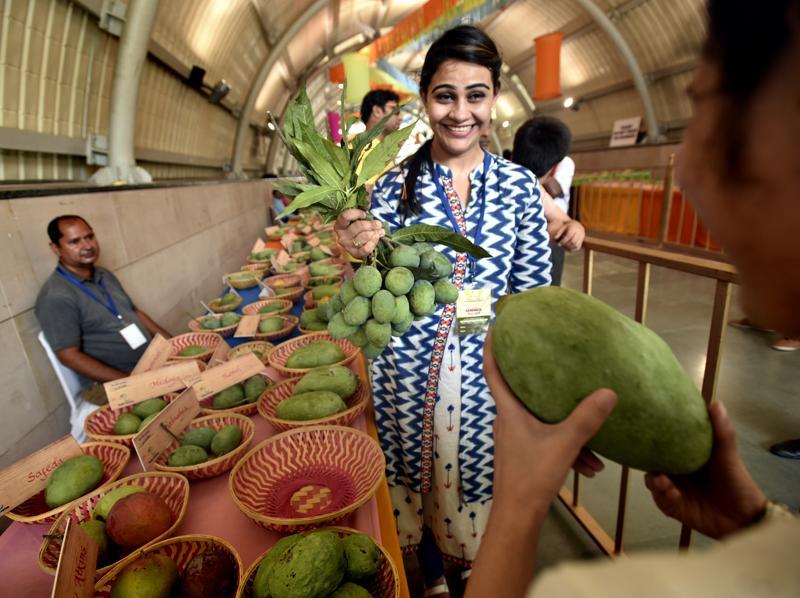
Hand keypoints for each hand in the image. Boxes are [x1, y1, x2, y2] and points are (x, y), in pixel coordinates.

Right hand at [334, 209, 384, 258]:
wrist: (360, 244)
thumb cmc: (359, 227)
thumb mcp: (359, 216)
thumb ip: (362, 205)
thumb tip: (368, 190)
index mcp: (340, 224)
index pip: (345, 216)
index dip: (356, 214)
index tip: (365, 214)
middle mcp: (341, 236)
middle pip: (356, 227)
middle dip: (370, 225)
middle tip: (378, 224)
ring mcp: (347, 246)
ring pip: (361, 238)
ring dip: (373, 233)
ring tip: (381, 231)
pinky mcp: (354, 254)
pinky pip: (364, 249)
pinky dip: (372, 243)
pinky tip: (377, 238)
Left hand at [484, 330, 616, 518]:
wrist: (518, 516)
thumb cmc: (532, 477)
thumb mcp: (564, 444)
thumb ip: (585, 418)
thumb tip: (609, 391)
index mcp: (509, 410)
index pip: (493, 371)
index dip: (492, 347)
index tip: (495, 326)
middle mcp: (507, 420)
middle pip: (520, 390)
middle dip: (538, 377)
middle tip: (553, 359)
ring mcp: (514, 438)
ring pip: (539, 419)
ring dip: (564, 424)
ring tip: (592, 441)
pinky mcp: (523, 454)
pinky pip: (546, 439)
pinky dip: (566, 446)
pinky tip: (590, 465)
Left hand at [553, 219, 584, 250]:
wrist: (577, 224)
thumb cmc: (568, 226)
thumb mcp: (563, 227)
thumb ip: (559, 232)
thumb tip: (555, 238)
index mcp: (574, 228)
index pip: (568, 236)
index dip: (563, 241)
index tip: (558, 244)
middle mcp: (579, 232)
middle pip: (573, 241)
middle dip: (566, 244)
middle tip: (561, 246)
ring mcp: (582, 236)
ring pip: (576, 245)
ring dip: (569, 247)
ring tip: (564, 247)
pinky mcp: (582, 240)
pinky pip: (578, 247)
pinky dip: (573, 249)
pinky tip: (568, 248)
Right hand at [645, 401, 767, 539]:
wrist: (744, 517)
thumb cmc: (736, 481)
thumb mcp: (728, 454)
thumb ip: (721, 430)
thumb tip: (714, 401)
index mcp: (685, 455)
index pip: (663, 442)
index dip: (653, 435)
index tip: (646, 425)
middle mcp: (675, 470)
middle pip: (651, 461)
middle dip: (647, 459)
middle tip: (646, 455)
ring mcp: (672, 489)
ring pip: (652, 480)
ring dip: (655, 480)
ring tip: (661, 479)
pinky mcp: (672, 507)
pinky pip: (661, 500)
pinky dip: (664, 495)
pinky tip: (672, 493)